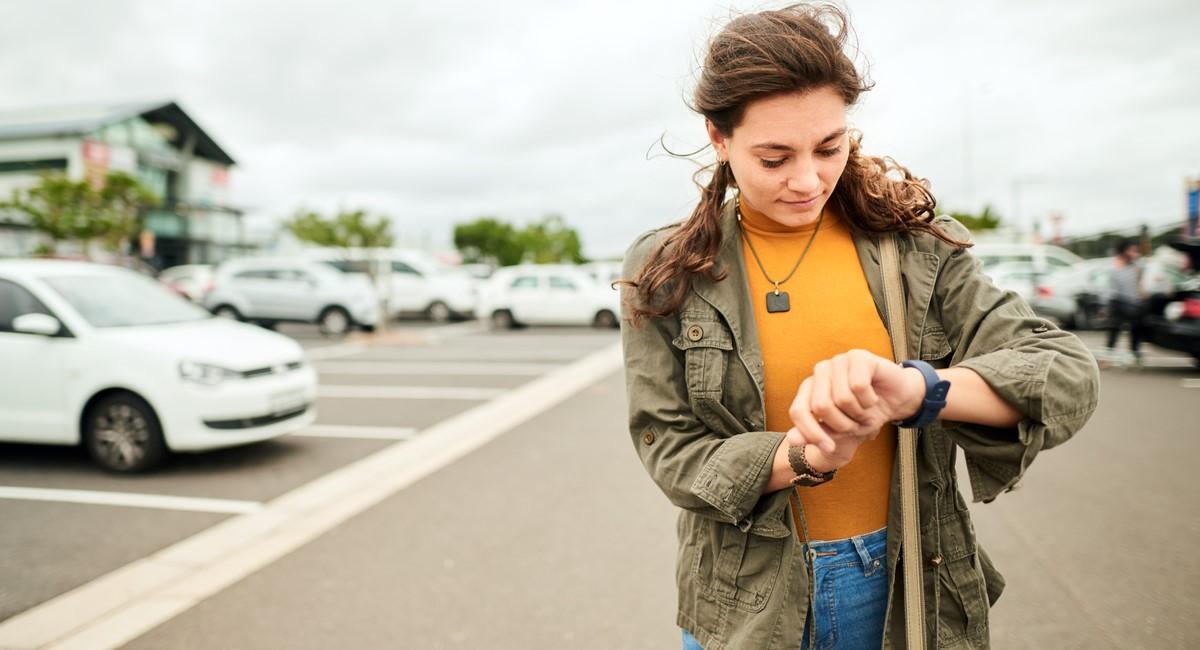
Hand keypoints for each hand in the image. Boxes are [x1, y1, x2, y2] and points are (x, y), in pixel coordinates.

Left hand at [786, 350, 925, 465]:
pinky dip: (869, 401)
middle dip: (842, 424)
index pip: (798, 411)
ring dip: (859, 413)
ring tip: (865, 410)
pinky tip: (873, 398)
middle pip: (821, 406)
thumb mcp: (840, 431)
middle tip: (855, 424)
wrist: (896, 400)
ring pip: (842, 398)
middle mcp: (820, 372)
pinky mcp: (857, 356)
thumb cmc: (864, 414)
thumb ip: (816, 434)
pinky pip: (859, 386)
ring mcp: (837, 362)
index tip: (829, 447)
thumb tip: (791, 440)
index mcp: (809, 388)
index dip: (812, 433)